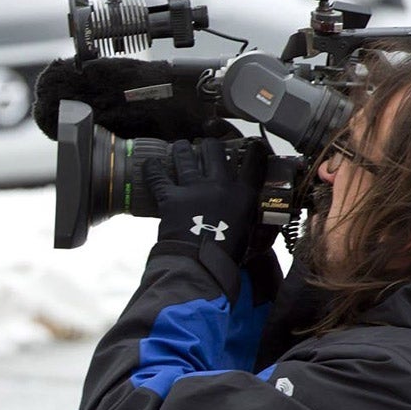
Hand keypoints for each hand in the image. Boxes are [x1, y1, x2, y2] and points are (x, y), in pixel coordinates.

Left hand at [143, 139, 258, 260]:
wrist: (200, 264)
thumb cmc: (226, 255)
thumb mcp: (249, 233)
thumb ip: (253, 220)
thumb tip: (260, 222)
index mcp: (243, 194)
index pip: (253, 162)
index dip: (254, 150)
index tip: (252, 145)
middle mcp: (220, 184)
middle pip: (214, 150)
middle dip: (209, 145)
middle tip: (205, 147)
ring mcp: (194, 188)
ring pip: (186, 155)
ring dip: (181, 149)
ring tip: (179, 147)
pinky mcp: (171, 197)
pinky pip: (157, 176)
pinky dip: (152, 169)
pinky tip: (150, 163)